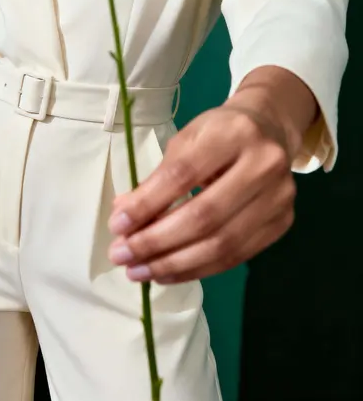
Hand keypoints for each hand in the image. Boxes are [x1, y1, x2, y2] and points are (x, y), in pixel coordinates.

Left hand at [107, 101, 296, 283]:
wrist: (269, 129)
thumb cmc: (219, 132)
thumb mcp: (186, 140)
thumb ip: (158, 178)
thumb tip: (124, 217)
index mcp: (234, 133)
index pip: (184, 175)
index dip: (148, 203)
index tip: (117, 225)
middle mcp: (264, 164)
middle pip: (204, 215)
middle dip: (157, 242)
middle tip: (122, 256)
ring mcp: (279, 196)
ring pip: (222, 244)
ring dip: (174, 264)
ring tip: (139, 271)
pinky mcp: (283, 223)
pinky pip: (236, 256)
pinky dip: (197, 269)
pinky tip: (168, 272)